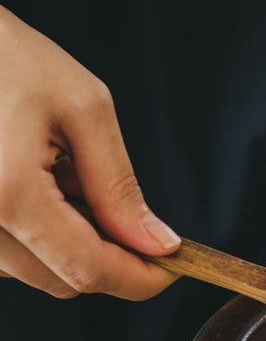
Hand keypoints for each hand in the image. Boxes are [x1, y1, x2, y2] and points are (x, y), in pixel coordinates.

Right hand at [0, 5, 179, 299]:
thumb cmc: (13, 60)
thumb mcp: (85, 111)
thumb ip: (119, 186)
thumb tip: (157, 243)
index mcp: (7, 195)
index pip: (85, 268)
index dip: (138, 278)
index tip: (175, 266)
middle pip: (60, 279)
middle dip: (113, 259)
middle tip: (145, 221)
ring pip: (34, 271)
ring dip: (75, 242)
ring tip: (76, 175)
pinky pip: (8, 252)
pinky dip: (43, 232)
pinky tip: (51, 182)